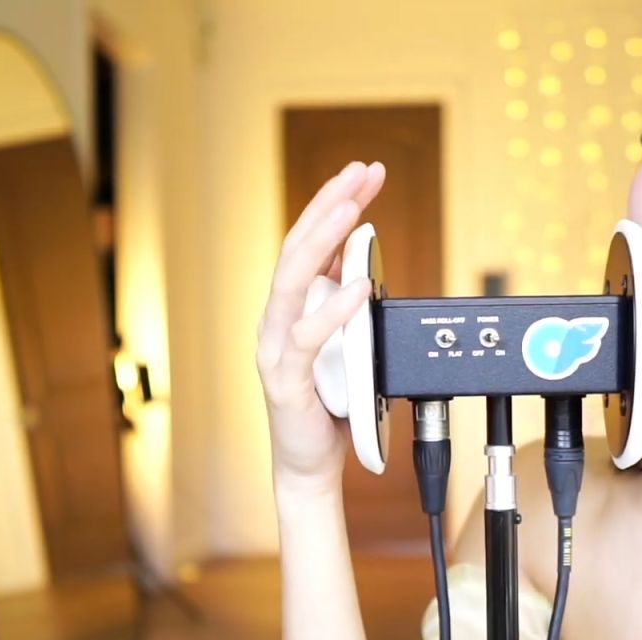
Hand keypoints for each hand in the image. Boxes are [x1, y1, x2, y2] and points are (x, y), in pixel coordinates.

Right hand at [256, 161, 385, 494]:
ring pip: (293, 280)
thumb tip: (359, 261)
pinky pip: (308, 336)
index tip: (365, 175)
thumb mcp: (342, 344)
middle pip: (297, 247)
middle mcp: (276, 320)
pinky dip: (335, 308)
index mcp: (289, 308)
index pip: (309, 242)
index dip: (334, 204)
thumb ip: (341, 306)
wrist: (310, 465)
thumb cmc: (327, 407)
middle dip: (330, 204)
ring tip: (353, 208)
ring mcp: (276, 347)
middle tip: (361, 172)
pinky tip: (361, 285)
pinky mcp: (287, 379)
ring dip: (325, 239)